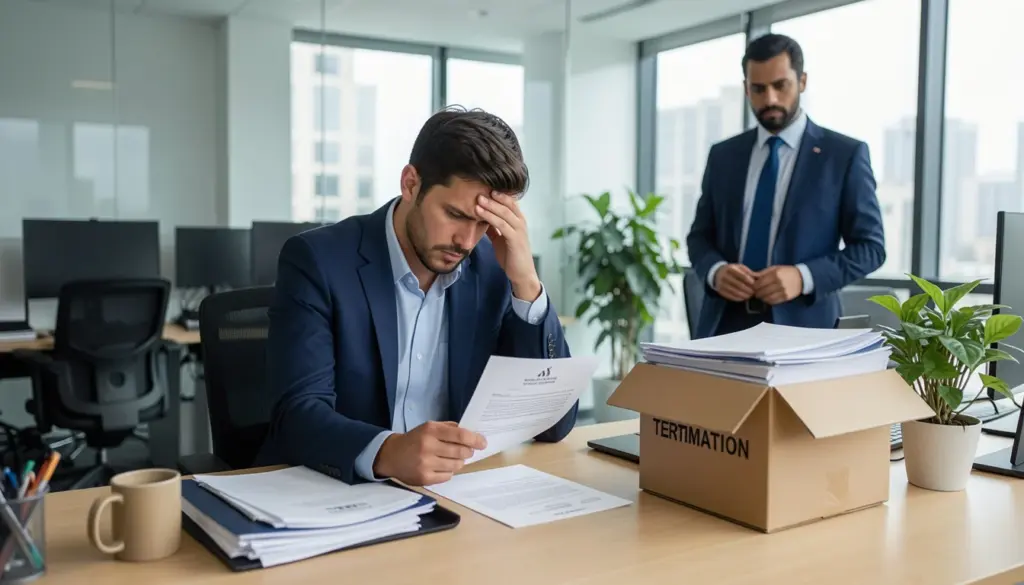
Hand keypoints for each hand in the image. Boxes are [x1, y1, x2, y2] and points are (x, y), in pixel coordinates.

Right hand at [372, 421, 486, 485]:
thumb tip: (472, 435)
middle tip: (466, 451)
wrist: (391, 455)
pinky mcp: (424, 478)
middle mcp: (428, 446)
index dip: (475, 439)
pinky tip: (441, 466)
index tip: (483, 443)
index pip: (460, 435)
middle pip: (461, 452)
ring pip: (456, 465)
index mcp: (431, 430)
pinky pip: (448, 476)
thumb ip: (449, 429)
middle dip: (468, 452)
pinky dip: (448, 472)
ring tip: (451, 458)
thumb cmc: (415, 439)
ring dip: (458, 462)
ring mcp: (426, 464)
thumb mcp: (429, 427)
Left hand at [476, 193, 540, 300]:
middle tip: (478, 190)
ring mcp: (519, 230)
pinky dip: (490, 217)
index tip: (483, 188)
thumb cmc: (511, 256)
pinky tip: (480, 213)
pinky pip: (502, 225)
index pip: (509, 202)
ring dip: (490, 205)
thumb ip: (493, 228)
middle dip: (492, 197)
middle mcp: (520, 223)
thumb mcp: (500, 239)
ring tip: (478, 199)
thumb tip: (481, 219)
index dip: (497, 195)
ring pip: (504, 213)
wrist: (520, 274)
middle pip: (507, 204)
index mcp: (518, 221)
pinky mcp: (515, 239)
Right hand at [714, 264, 755, 301]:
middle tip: (754, 292)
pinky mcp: (720, 291)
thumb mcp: (739, 267)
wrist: (717, 273)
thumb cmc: (732, 270)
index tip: (754, 283)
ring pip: (735, 292)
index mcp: (730, 268)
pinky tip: (744, 298)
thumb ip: (748, 272)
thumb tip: (758, 278)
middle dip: (748, 289)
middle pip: (739, 285)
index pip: (741, 275)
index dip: (749, 280)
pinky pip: (731, 297)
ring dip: (744, 295)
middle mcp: (724, 276)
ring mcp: (721, 284)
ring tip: (750, 295)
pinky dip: (739, 298)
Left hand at [753, 265, 803, 304]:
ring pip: (766, 298)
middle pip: (761, 292)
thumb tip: (751, 276)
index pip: (759, 283)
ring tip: (761, 295)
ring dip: (762, 297)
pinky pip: (773, 301)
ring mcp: (782, 291)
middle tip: (755, 292)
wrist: (802, 278)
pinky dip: (768, 300)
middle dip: (756, 292)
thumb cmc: (786, 272)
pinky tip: (768, 297)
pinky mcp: (785, 297)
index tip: (752, 286)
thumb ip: (763, 273)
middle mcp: (778, 283)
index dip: (753, 286)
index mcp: (775, 274)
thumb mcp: (774, 268)